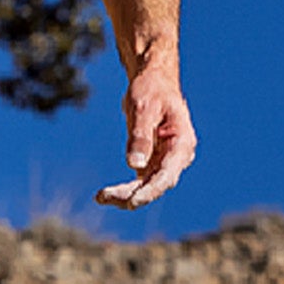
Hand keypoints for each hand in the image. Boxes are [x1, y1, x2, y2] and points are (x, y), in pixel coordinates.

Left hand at [96, 57, 195, 209]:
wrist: (153, 81)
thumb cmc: (152, 89)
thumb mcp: (144, 108)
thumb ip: (140, 136)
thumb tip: (134, 166)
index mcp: (182, 143)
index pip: (168, 175)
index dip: (150, 191)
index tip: (131, 201)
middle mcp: (177, 157)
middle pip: (156, 185)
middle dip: (133, 195)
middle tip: (105, 197)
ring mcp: (165, 161)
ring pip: (146, 187)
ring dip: (125, 195)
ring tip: (100, 197)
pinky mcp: (152, 162)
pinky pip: (139, 182)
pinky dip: (123, 189)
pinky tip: (104, 196)